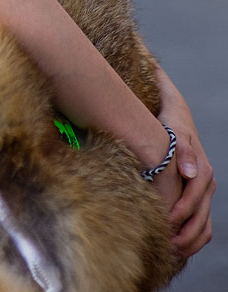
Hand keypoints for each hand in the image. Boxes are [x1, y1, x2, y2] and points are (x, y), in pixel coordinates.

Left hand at [156, 69, 215, 257]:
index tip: (165, 226)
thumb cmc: (172, 126)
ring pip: (204, 224)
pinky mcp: (199, 197)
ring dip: (191, 241)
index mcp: (202, 170)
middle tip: (168, 248)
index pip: (193, 199)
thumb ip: (183, 152)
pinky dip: (194, 237)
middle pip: (201, 216)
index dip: (179, 214)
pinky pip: (202, 222)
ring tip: (173, 253)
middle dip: (185, 234)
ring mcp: (205, 192)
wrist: (177, 119)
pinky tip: (179, 247)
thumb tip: (190, 173)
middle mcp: (207, 183)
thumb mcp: (175, 133)